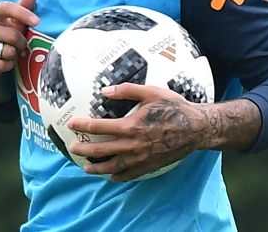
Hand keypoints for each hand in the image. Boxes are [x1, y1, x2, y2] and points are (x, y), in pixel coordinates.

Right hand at [0, 0, 38, 101]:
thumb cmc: (2, 39)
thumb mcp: (12, 23)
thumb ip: (22, 7)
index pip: (5, 7)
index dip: (22, 13)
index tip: (37, 21)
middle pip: (12, 35)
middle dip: (21, 43)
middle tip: (20, 46)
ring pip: (7, 51)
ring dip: (13, 55)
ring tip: (9, 54)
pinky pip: (0, 65)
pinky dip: (6, 66)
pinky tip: (3, 63)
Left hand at [66, 84, 261, 181]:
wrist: (195, 128)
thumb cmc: (173, 107)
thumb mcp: (151, 92)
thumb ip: (126, 91)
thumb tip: (104, 91)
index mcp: (130, 126)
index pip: (98, 127)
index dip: (82, 125)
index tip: (71, 124)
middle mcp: (132, 145)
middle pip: (100, 150)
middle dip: (83, 149)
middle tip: (72, 147)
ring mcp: (140, 158)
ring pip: (112, 167)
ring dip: (96, 168)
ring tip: (85, 167)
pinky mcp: (149, 166)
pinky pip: (129, 175)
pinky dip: (117, 177)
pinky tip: (110, 177)